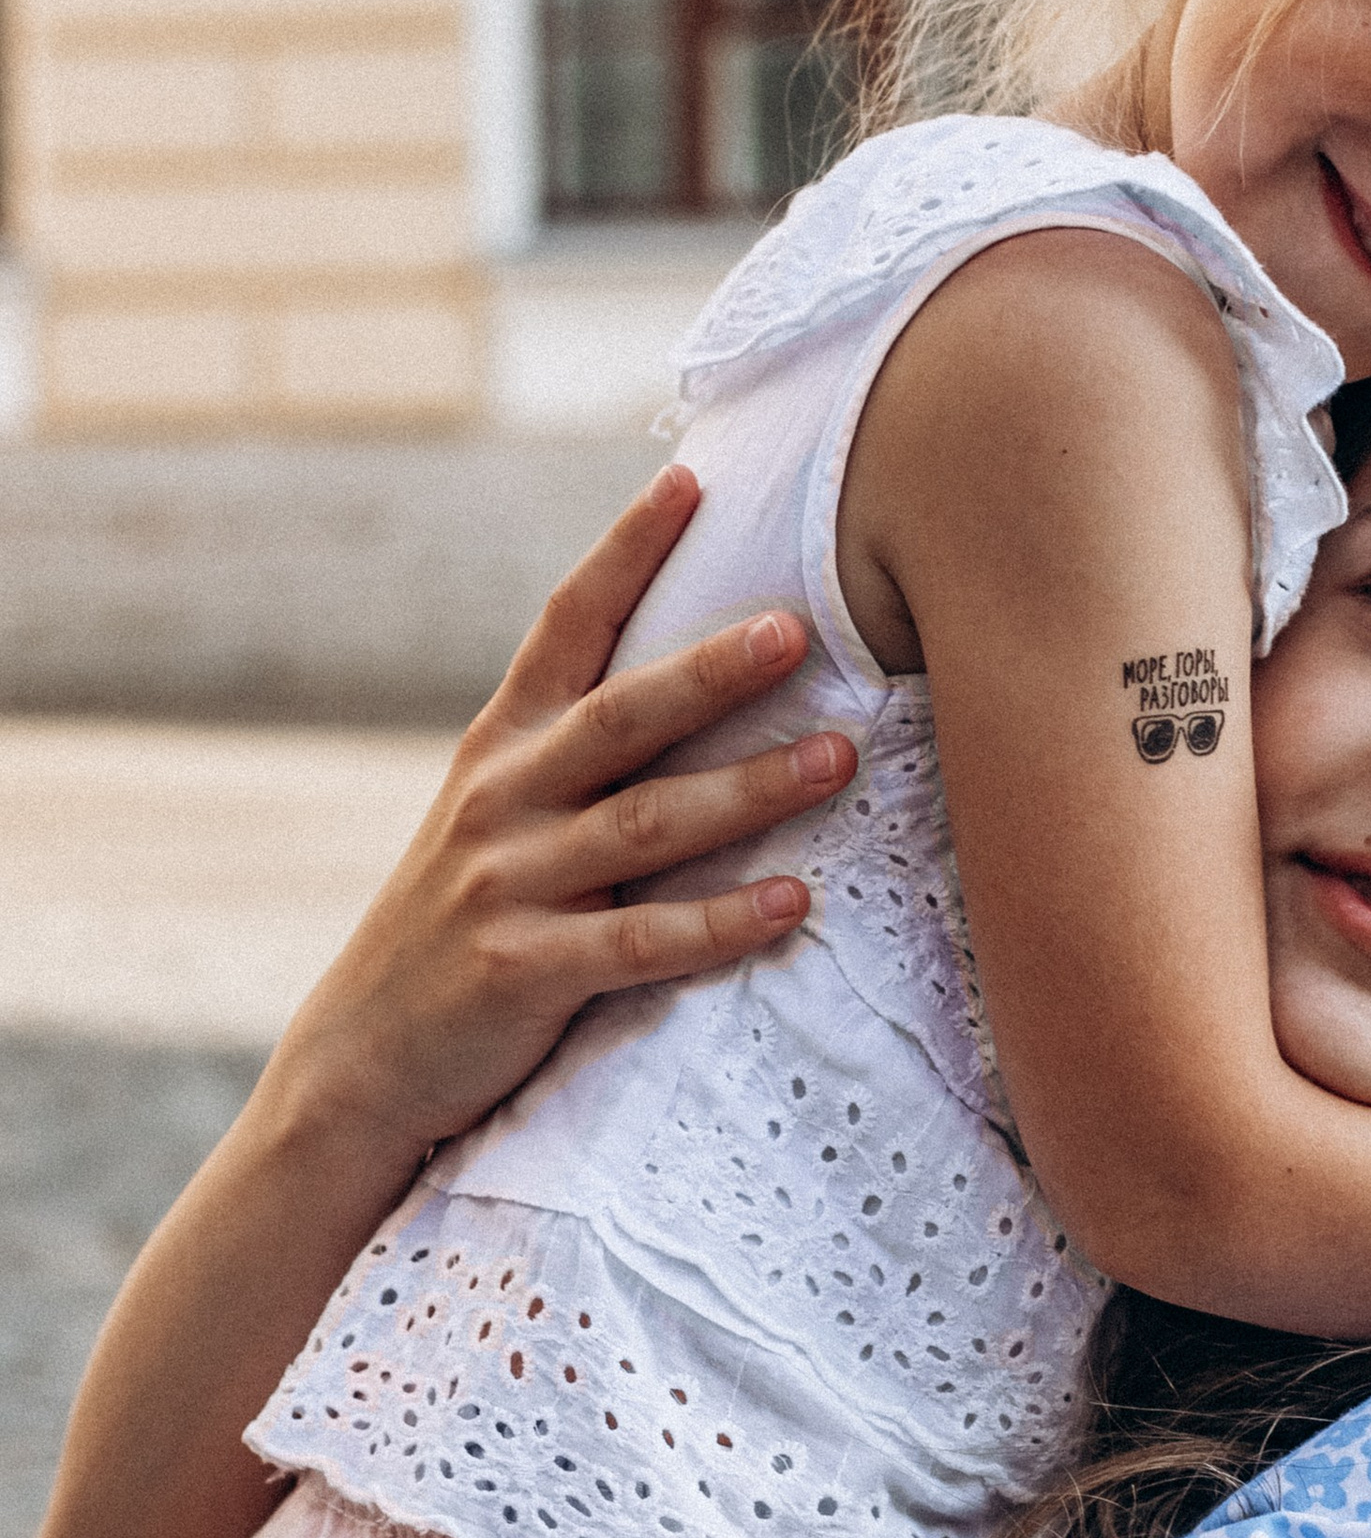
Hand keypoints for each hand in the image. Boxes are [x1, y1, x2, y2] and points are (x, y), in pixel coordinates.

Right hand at [268, 467, 855, 1168]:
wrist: (364, 1058)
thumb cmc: (465, 922)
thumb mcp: (498, 814)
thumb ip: (577, 750)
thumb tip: (701, 669)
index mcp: (501, 746)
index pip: (565, 625)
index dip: (625, 551)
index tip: (689, 478)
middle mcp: (502, 800)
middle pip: (621, 716)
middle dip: (711, 669)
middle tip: (798, 626)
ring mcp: (510, 885)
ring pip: (645, 825)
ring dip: (749, 791)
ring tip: (840, 759)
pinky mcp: (526, 971)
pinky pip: (642, 944)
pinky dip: (722, 924)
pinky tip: (794, 903)